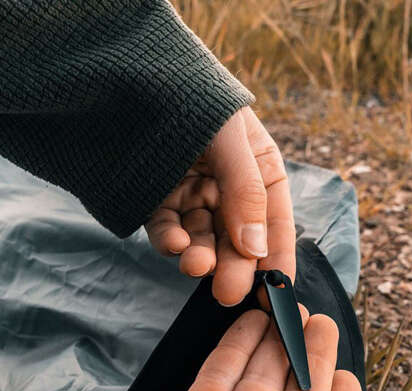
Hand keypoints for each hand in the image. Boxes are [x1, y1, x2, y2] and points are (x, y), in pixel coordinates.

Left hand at [145, 107, 294, 306]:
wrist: (133, 76)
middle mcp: (229, 190)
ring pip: (202, 239)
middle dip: (234, 266)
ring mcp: (194, 198)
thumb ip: (246, 190)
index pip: (275, 221)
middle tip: (229, 292)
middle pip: (237, 239)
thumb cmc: (195, 97)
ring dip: (201, 256)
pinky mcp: (160, 203)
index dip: (278, 256)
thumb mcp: (230, 137)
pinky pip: (168, 229)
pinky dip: (170, 240)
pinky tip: (175, 244)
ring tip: (195, 266)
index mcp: (260, 171)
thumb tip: (257, 248)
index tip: (277, 290)